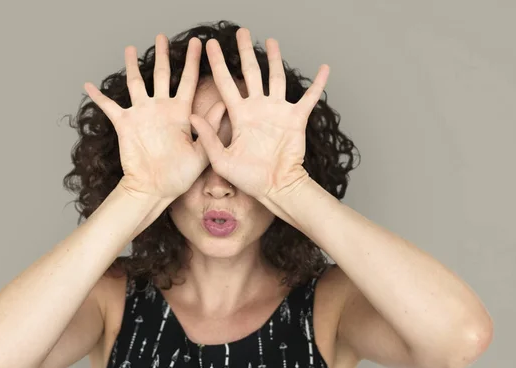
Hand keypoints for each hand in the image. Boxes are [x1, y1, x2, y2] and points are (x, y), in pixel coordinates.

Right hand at [84, 34, 223, 200]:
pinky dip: (98, 96)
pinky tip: (88, 85)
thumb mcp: (202, 152)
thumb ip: (210, 128)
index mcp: (180, 113)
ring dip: (132, 66)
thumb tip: (224, 104)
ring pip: (136, 83)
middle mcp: (161, 109)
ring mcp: (142, 114)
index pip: (188, 81)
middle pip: (162, 75)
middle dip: (163, 55)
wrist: (155, 190)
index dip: (193, 62)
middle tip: (161, 36)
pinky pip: (109, 106)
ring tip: (130, 48)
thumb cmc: (179, 176)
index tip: (199, 43)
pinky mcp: (125, 124)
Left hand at [189, 28, 329, 200]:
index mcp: (239, 116)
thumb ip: (208, 136)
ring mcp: (278, 112)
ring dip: (275, 60)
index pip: (226, 83)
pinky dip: (318, 84)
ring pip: (276, 78)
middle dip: (245, 52)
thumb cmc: (249, 178)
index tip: (210, 45)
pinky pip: (309, 98)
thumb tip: (191, 115)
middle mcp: (258, 109)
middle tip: (241, 32)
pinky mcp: (297, 119)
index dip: (218, 64)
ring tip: (271, 41)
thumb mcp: (221, 159)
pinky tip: (324, 68)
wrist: (275, 188)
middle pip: (251, 73)